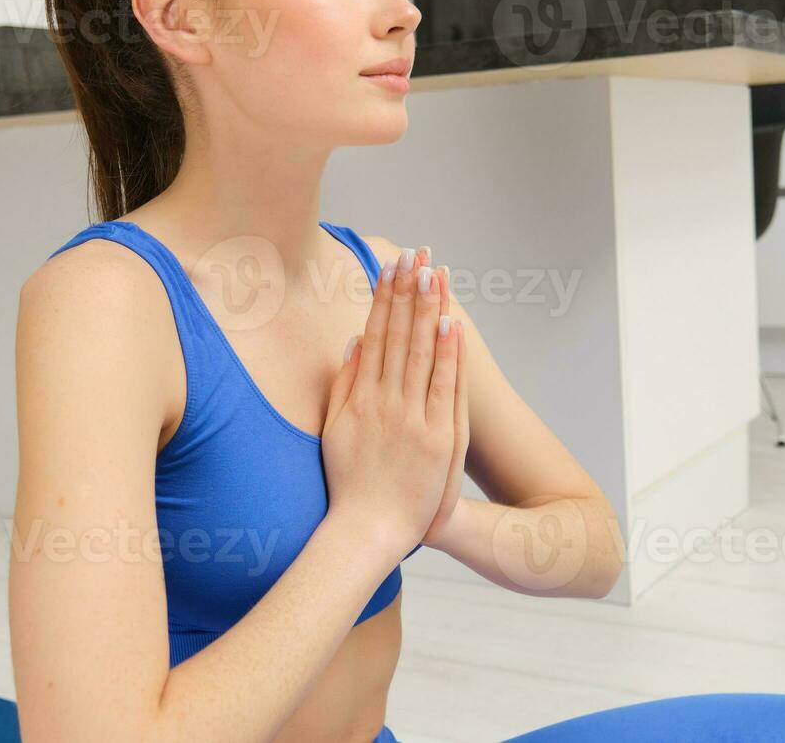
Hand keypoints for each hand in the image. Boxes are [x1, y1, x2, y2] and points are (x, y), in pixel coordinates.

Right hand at [320, 245, 462, 558]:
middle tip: (416, 254)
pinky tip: (449, 324)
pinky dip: (446, 354)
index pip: (376, 334)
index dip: (385, 298)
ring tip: (434, 273)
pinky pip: (443, 387)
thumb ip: (344, 385)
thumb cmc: (348, 484)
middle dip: (408, 291)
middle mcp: (385, 401)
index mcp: (361, 397)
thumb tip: (354, 342)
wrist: (365, 530)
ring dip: (428, 310)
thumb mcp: (335, 429)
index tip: (392, 266)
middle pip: (399, 335)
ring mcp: (412, 418)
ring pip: (421, 353)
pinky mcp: (436, 438)